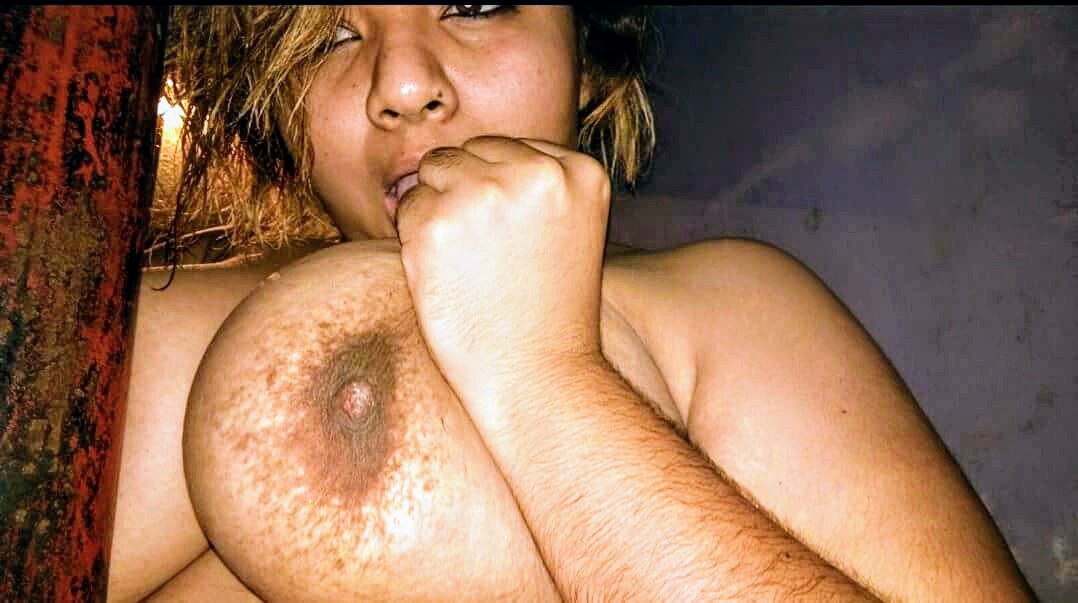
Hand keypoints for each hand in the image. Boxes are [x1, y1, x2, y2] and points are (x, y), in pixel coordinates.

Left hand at [395, 135, 610, 433]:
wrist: (539, 377)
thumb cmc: (549, 311)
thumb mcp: (570, 229)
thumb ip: (533, 185)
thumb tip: (463, 155)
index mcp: (579, 171)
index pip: (510, 150)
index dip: (500, 195)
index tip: (512, 241)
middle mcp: (535, 172)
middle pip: (469, 153)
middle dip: (465, 194)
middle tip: (488, 257)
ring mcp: (483, 194)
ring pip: (433, 172)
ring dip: (438, 211)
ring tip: (470, 264)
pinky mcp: (436, 223)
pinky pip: (407, 208)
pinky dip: (416, 240)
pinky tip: (448, 277)